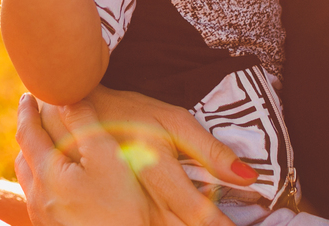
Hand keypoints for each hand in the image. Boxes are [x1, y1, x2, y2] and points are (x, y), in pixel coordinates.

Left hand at [15, 94, 150, 225]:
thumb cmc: (122, 202)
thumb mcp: (106, 155)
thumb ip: (84, 123)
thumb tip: (66, 99)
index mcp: (47, 175)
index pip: (27, 134)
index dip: (26, 111)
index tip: (28, 95)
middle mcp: (37, 197)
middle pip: (22, 157)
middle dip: (27, 133)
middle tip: (33, 114)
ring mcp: (42, 216)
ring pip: (28, 178)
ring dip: (31, 156)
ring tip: (43, 142)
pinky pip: (36, 195)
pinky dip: (40, 176)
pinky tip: (57, 175)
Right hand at [84, 87, 257, 225]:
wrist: (80, 116)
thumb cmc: (131, 114)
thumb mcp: (175, 121)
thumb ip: (211, 151)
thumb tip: (248, 176)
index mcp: (156, 169)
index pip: (196, 211)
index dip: (220, 224)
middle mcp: (139, 195)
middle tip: (228, 225)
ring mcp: (126, 206)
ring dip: (186, 225)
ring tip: (208, 222)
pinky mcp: (117, 212)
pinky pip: (147, 224)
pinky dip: (167, 223)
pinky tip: (178, 218)